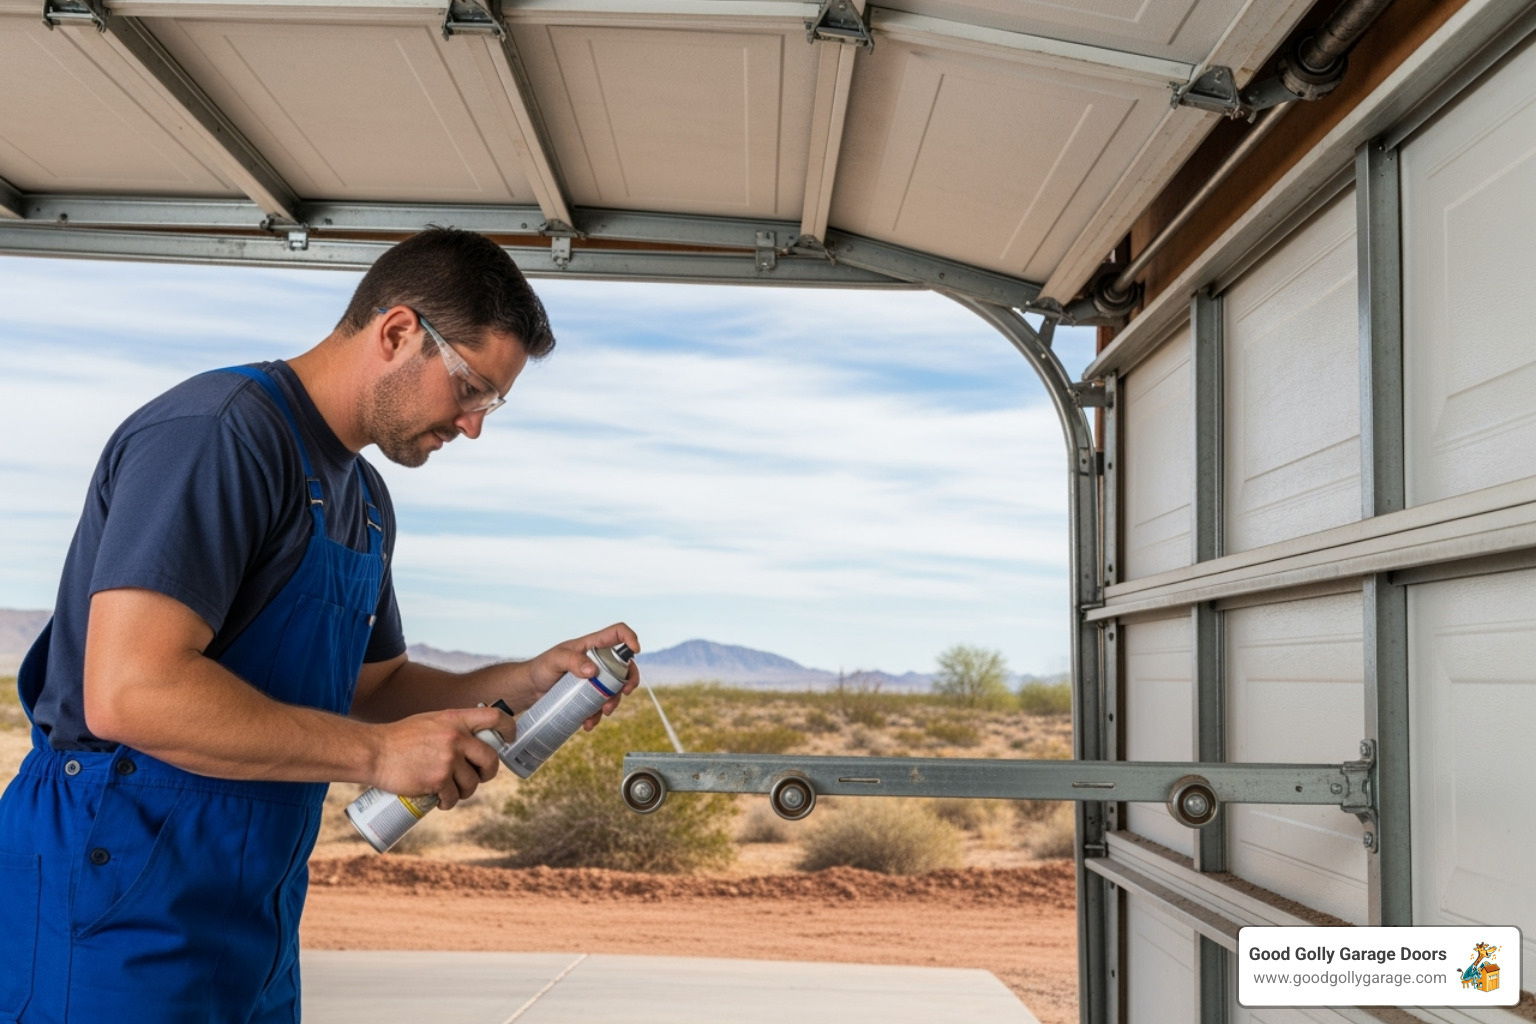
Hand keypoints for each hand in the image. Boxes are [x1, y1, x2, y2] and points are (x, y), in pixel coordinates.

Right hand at [369, 705, 512, 808]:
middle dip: (488, 773)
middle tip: (479, 777)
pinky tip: (441, 801)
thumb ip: (452, 727)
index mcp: (455, 719)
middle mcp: (456, 737)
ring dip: (464, 792)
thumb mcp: (430, 722)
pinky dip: (448, 803)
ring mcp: (448, 759)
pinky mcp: (438, 780)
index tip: (509, 738)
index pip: (494, 717)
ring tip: (451, 791)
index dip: (509, 728)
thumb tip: (473, 740)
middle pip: (490, 759)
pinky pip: (453, 797)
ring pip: (472, 783)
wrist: (373, 752)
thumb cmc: (399, 738)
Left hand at [522, 622, 640, 730]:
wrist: (530, 690)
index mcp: (593, 645)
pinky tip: (588, 722)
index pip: (618, 633)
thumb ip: (573, 661)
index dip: (630, 638)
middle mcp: (598, 661)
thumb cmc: (541, 668)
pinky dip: (598, 715)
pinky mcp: (589, 696)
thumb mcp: (556, 660)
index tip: (635, 650)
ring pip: (616, 689)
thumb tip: (593, 671)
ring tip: (604, 712)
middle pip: (625, 665)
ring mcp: (595, 679)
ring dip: (614, 702)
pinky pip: (601, 705)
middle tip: (626, 691)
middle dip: (630, 679)